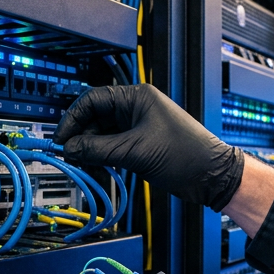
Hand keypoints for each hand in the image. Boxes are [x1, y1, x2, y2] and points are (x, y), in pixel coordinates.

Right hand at [54, 84, 244, 210]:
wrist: (211, 176)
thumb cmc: (187, 155)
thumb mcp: (135, 152)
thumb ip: (98, 149)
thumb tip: (70, 147)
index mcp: (137, 97)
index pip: (93, 99)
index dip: (73, 118)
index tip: (61, 137)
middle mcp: (136, 108)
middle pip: (95, 116)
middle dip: (80, 134)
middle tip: (67, 152)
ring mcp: (138, 126)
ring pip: (102, 133)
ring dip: (89, 147)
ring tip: (81, 161)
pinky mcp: (140, 144)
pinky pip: (112, 145)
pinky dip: (101, 155)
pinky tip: (95, 165)